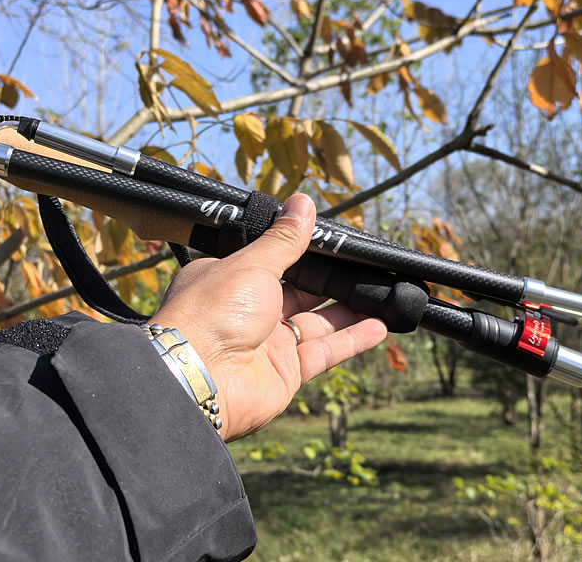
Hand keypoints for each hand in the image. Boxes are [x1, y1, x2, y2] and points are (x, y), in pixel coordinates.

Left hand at [148, 194, 387, 440]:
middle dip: (330, 280)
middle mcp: (247, 311)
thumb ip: (285, 239)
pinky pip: (324, 352)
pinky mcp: (285, 372)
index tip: (334, 242)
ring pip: (317, 322)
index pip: (272, 260)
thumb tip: (302, 202)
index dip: (302, 251)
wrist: (200, 378)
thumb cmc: (213, 313)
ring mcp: (267, 343)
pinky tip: (379, 326)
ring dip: (348, 310)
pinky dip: (352, 340)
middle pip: (299, 292)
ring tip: (381, 294)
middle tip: (365, 266)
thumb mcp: (253, 263)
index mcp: (231, 280)